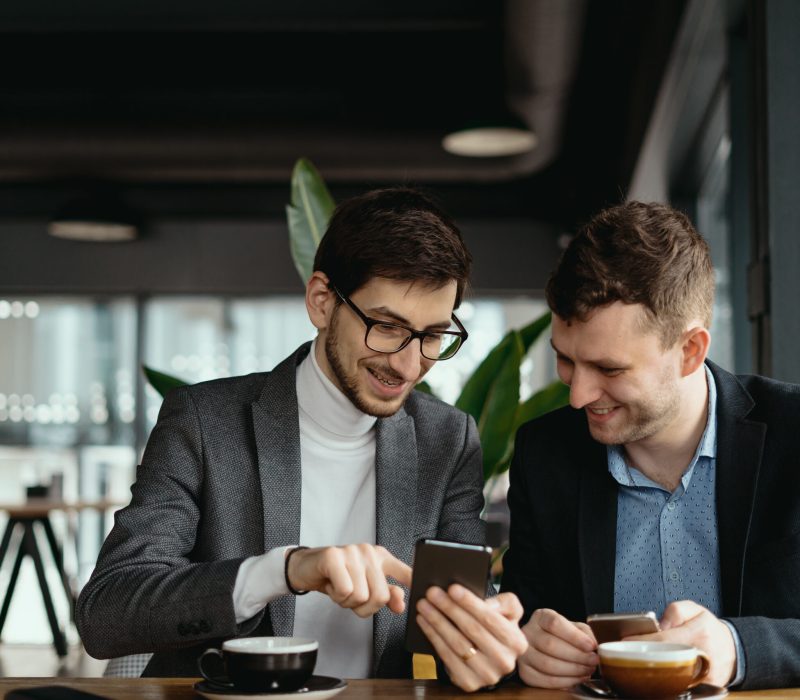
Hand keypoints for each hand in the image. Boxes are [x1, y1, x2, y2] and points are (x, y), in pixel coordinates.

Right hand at [286, 544, 410, 616]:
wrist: (305, 567)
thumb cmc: (337, 577)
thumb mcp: (364, 587)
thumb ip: (385, 594)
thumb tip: (401, 605)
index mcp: (381, 557)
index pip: (405, 571)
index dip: (415, 583)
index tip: (423, 593)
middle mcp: (369, 552)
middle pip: (380, 596)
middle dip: (364, 607)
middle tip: (351, 597)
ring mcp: (352, 552)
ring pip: (361, 596)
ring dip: (347, 602)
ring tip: (340, 588)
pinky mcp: (334, 556)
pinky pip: (345, 590)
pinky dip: (336, 596)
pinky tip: (331, 585)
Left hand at [415, 585, 527, 691]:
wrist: (491, 657)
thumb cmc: (498, 627)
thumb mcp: (509, 612)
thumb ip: (505, 602)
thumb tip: (488, 603)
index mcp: (516, 642)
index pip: (490, 618)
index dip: (469, 603)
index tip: (452, 588)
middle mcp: (504, 662)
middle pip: (471, 630)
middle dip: (449, 608)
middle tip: (432, 593)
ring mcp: (486, 675)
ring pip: (457, 643)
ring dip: (437, 622)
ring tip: (424, 605)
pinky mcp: (468, 683)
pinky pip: (447, 657)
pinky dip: (433, 637)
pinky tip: (424, 622)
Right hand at [518, 608, 597, 688]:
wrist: (543, 647)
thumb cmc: (562, 636)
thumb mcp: (573, 627)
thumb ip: (584, 632)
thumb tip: (593, 645)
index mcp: (540, 617)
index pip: (554, 623)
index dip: (574, 636)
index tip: (591, 646)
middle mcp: (528, 633)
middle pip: (550, 645)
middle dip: (577, 655)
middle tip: (593, 661)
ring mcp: (524, 653)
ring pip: (547, 664)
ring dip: (573, 670)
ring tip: (588, 670)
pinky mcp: (526, 672)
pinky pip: (545, 680)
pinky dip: (565, 681)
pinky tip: (578, 678)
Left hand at [627, 601, 735, 686]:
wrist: (733, 648)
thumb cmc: (709, 628)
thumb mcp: (693, 609)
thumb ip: (674, 612)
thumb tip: (659, 627)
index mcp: (699, 631)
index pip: (664, 640)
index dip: (642, 642)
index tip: (626, 642)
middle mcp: (704, 653)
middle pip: (668, 661)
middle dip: (647, 658)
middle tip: (631, 655)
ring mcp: (708, 673)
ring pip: (676, 677)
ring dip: (658, 673)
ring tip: (645, 665)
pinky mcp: (709, 686)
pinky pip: (685, 687)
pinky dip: (671, 683)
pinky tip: (662, 676)